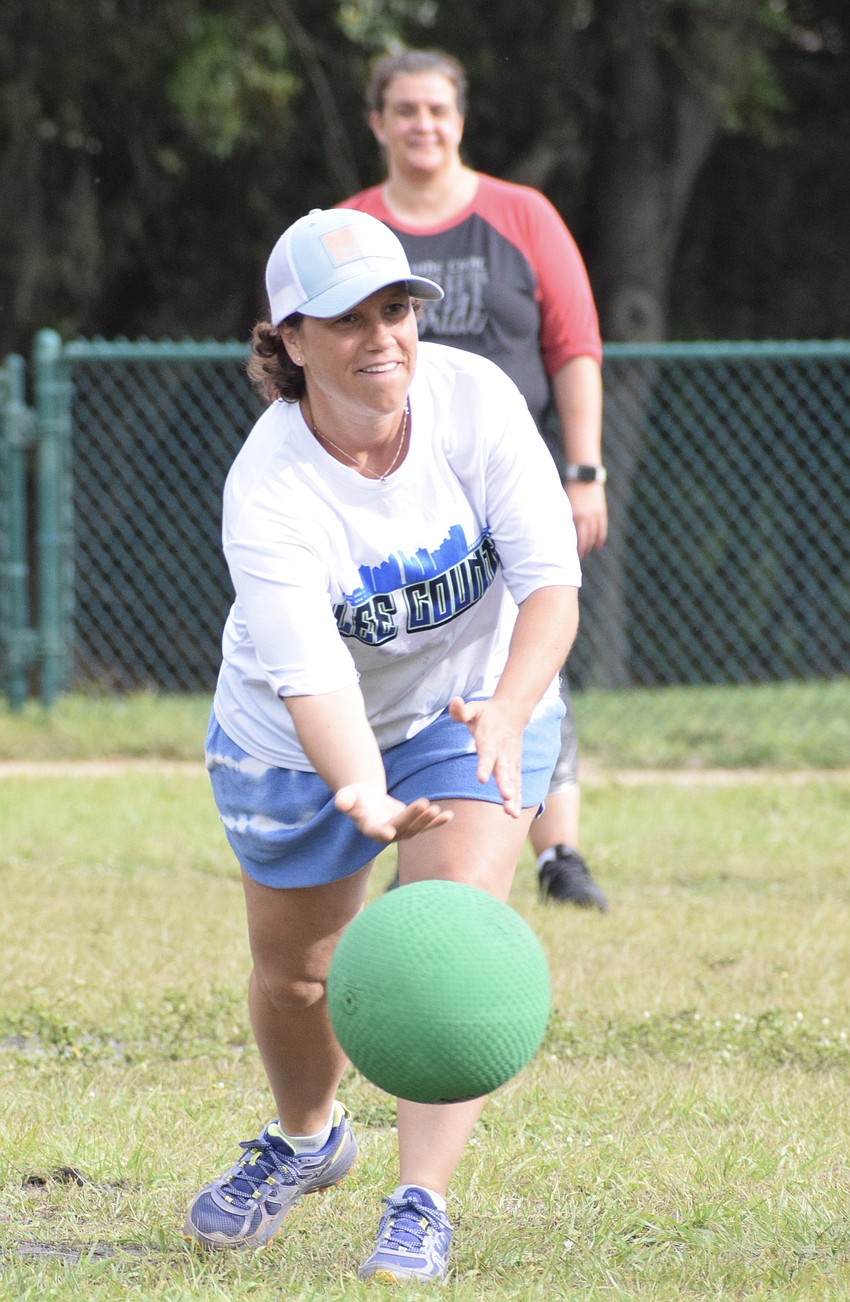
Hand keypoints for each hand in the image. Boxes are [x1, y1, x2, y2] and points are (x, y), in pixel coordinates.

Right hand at [334, 784, 451, 841]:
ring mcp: (400, 831)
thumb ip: (345, 800)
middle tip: (424, 805)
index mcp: (369, 827)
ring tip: (436, 810)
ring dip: (426, 821)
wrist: (366, 801)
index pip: (376, 831)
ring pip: (415, 828)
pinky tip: (449, 816)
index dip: (382, 832)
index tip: (389, 831)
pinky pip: (425, 825)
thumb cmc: (355, 796)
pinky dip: (437, 822)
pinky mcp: (411, 825)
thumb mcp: (348, 795)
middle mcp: (386, 833)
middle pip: (401, 827)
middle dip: (412, 818)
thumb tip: (341, 803)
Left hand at [448, 696, 524, 817]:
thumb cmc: (487, 713)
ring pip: (512, 780)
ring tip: (511, 813)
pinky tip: (513, 814)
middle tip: (506, 798)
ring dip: (513, 797)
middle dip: (505, 785)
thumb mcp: (473, 708)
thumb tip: (454, 701)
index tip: (481, 778)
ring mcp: (511, 760)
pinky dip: (517, 798)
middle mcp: (502, 752)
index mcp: (490, 740)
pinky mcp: (515, 766)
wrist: (512, 712)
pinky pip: (517, 783)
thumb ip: (462, 710)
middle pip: (503, 770)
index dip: (485, 766)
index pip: (487, 754)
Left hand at [565, 481, 607, 556]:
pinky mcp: (601, 510)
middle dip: (582, 550)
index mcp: (576, 516)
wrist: (584, 475)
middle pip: (586, 538)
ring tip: (586, 553)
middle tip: (578, 559)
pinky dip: (601, 538)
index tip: (570, 556)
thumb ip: (565, 516)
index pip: (576, 537)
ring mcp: (596, 514)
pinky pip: (602, 527)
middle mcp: (587, 517)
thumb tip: (560, 530)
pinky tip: (598, 546)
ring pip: (595, 535)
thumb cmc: (570, 488)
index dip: (574, 548)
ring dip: (591, 545)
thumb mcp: (565, 503)